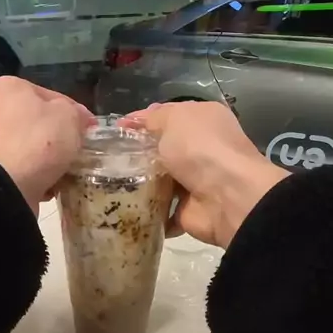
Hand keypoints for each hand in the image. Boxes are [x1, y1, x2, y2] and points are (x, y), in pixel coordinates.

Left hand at [0, 77, 93, 215]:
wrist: (8, 186)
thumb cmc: (39, 142)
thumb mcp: (69, 117)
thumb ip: (77, 114)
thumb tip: (79, 120)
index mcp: (13, 88)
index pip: (55, 97)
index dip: (77, 114)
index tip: (91, 132)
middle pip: (44, 124)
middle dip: (64, 140)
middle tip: (82, 153)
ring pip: (37, 149)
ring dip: (54, 161)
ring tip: (68, 172)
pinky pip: (28, 170)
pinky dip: (41, 177)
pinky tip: (52, 185)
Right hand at [122, 102, 288, 247]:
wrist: (226, 197)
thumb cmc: (200, 149)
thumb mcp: (174, 119)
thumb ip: (153, 119)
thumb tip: (135, 121)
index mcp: (202, 121)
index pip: (166, 118)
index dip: (140, 123)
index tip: (114, 132)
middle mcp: (200, 150)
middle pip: (160, 151)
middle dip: (135, 156)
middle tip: (106, 162)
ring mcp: (195, 182)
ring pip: (158, 182)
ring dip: (138, 186)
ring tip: (109, 186)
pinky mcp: (188, 211)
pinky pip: (161, 211)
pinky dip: (146, 213)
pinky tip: (124, 209)